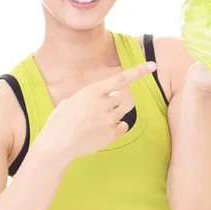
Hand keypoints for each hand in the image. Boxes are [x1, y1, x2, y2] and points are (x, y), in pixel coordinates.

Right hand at [39, 61, 156, 165]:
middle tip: (98, 111)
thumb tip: (97, 99)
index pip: (121, 79)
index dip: (138, 72)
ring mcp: (110, 120)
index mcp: (93, 91)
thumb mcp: (72, 100)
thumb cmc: (60, 121)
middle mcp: (104, 104)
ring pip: (122, 111)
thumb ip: (89, 97)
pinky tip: (102, 131)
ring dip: (114, 114)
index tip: (153, 65)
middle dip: (113, 102)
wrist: (57, 144)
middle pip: (121, 98)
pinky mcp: (112, 135)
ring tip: (97, 122)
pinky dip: (117, 127)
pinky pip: (123, 126)